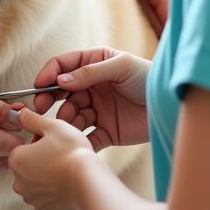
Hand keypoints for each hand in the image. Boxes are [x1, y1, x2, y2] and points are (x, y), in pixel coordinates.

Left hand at [9, 106, 94, 209]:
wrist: (89, 183)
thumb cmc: (71, 154)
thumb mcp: (52, 126)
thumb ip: (32, 119)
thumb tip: (21, 115)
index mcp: (17, 160)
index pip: (22, 147)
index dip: (38, 141)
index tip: (52, 141)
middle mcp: (20, 183)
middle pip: (28, 165)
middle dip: (41, 159)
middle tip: (60, 153)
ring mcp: (34, 199)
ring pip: (37, 182)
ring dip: (48, 175)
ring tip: (66, 167)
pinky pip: (48, 197)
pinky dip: (56, 190)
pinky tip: (68, 182)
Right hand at [32, 47, 149, 150]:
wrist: (170, 106)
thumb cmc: (148, 78)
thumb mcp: (121, 67)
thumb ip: (90, 72)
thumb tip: (60, 80)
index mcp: (94, 64)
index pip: (64, 65)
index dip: (49, 74)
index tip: (39, 86)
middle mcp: (92, 87)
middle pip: (62, 92)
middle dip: (49, 99)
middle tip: (40, 109)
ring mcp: (97, 109)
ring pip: (71, 116)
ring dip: (64, 121)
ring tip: (63, 127)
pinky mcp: (105, 131)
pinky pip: (86, 137)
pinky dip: (78, 142)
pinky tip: (75, 144)